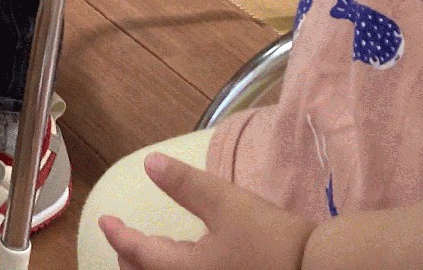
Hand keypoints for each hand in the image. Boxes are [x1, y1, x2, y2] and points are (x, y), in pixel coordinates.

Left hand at [101, 154, 313, 269]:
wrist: (317, 269)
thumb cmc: (269, 237)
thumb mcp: (226, 202)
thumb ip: (185, 183)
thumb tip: (150, 163)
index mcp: (184, 269)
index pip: (138, 253)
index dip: (118, 236)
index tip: (105, 221)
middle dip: (131, 260)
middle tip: (124, 240)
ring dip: (152, 269)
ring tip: (148, 251)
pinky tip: (186, 262)